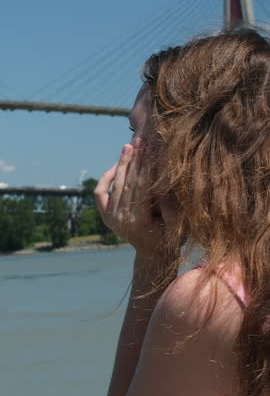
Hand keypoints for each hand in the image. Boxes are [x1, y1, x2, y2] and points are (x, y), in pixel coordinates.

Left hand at [94, 138, 172, 258]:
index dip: (147, 165)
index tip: (152, 147)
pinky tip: (116, 165)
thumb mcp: (176, 226)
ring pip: (115, 184)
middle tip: (140, 139)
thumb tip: (163, 182)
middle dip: (134, 159)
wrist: (153, 256)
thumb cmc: (170, 240)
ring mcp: (110, 218)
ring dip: (122, 163)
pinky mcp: (106, 216)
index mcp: (138, 221)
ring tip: (128, 145)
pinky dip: (106, 178)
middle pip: (127, 181)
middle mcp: (120, 219)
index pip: (142, 185)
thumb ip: (170, 207)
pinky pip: (100, 193)